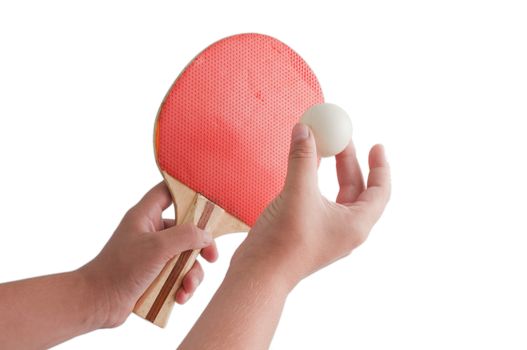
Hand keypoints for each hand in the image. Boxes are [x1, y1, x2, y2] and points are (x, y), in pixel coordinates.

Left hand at [79, 182, 217, 327]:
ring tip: (187, 286)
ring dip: (192, 273)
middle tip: (212, 257)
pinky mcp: (154, 275)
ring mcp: (153, 255)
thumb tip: (206, 235)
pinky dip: (182, 286)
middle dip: (200, 246)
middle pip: (186, 229)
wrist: (97, 303)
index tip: (206, 200)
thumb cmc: (120, 269)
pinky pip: (178, 276)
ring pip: (185, 257)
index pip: (167, 192)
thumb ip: (186, 236)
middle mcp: (150, 232)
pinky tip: (179, 297)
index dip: (185, 191)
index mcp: (145, 216)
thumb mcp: (157, 248)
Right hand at [232, 124, 390, 287]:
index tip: (377, 146)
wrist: (259, 273)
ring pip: (335, 194)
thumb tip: (305, 129)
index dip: (380, 167)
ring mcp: (326, 232)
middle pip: (356, 189)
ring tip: (322, 147)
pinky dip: (314, 181)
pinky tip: (303, 169)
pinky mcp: (307, 232)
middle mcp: (345, 229)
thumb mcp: (298, 193)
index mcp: (355, 224)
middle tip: (340, 137)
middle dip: (349, 161)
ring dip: (330, 170)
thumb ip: (303, 159)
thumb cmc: (285, 242)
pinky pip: (317, 200)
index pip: (379, 191)